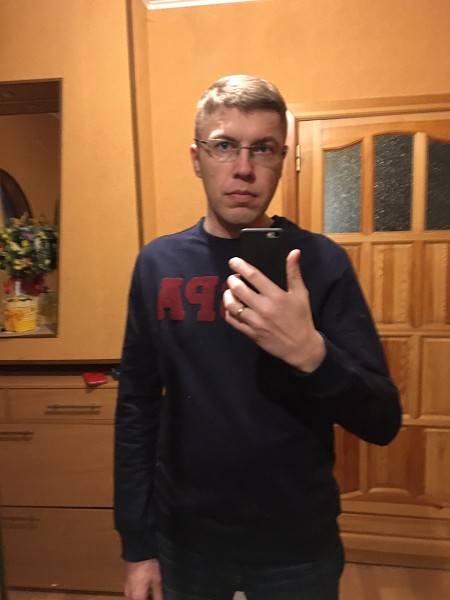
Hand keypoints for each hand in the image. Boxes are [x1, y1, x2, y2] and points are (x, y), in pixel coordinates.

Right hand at [124, 558, 162, 599]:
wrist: (138, 551)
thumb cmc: (148, 567)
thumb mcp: (156, 581)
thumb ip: (158, 595)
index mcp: (137, 597)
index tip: (157, 598)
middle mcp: (129, 595)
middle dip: (146, 599)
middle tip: (154, 595)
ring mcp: (126, 588)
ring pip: (134, 598)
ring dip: (142, 597)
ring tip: (151, 592)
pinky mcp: (126, 582)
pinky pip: (132, 593)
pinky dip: (138, 593)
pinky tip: (146, 587)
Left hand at [223, 249, 324, 372]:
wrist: (301, 347)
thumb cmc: (301, 318)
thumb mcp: (300, 294)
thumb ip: (294, 272)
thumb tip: (294, 252)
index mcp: (276, 296)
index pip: (253, 276)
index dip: (240, 266)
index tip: (233, 261)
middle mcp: (263, 308)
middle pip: (238, 289)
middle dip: (232, 280)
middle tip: (233, 278)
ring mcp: (255, 322)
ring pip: (232, 305)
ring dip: (227, 295)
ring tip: (230, 291)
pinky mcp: (250, 333)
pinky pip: (232, 321)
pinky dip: (228, 312)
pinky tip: (231, 307)